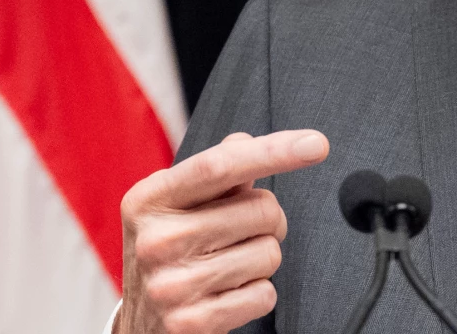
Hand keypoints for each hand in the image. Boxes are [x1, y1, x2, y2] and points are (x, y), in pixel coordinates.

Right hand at [115, 129, 329, 333]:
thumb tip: (245, 141)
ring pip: (270, 253)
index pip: (220, 166)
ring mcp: (171, 285)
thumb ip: (216, 170)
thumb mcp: (177, 205)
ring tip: (228, 266)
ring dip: (262, 259)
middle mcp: (155, 240)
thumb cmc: (170, 252)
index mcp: (150, 199)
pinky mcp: (191, 323)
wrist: (140, 326)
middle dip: (270, 220)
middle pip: (263, 210)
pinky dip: (257, 294)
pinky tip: (227, 294)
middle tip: (242, 233)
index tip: (316, 144)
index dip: (274, 151)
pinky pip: (265, 295)